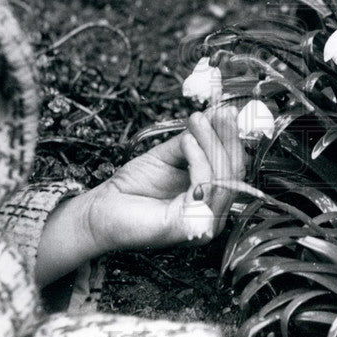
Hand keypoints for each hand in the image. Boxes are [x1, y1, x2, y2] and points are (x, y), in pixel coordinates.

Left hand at [35, 107, 245, 286]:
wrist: (101, 209)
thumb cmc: (131, 188)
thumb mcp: (167, 156)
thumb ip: (192, 140)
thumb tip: (215, 115)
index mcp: (211, 200)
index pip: (235, 169)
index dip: (233, 139)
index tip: (227, 111)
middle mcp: (212, 215)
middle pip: (235, 173)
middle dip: (228, 138)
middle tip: (221, 112)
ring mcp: (204, 223)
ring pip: (223, 178)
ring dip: (212, 143)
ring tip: (197, 121)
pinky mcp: (189, 225)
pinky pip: (205, 186)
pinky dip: (199, 159)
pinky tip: (187, 141)